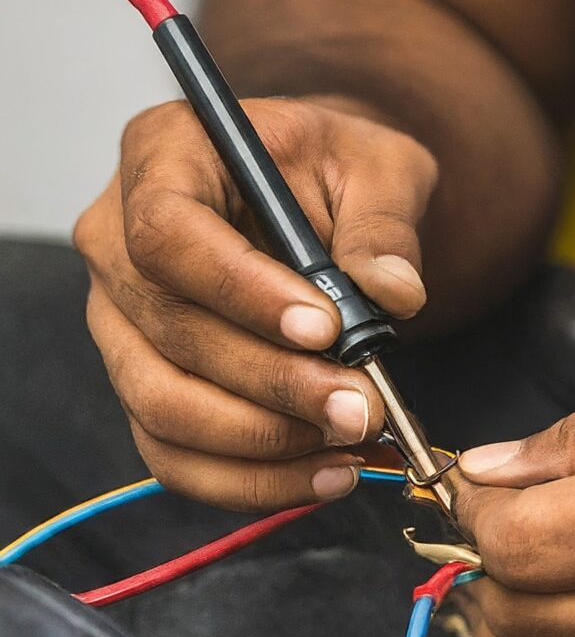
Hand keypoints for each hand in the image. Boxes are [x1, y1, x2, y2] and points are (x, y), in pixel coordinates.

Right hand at [75, 96, 436, 509]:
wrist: (323, 204)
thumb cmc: (339, 172)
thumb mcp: (380, 167)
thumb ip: (385, 223)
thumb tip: (393, 294)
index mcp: (164, 158)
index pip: (168, 234)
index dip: (243, 292)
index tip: (326, 329)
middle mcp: (119, 243)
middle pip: (170, 332)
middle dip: (275, 384)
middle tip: (363, 407)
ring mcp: (122, 323)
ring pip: (164, 406)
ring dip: (265, 441)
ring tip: (353, 440)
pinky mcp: (147, 385)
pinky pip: (176, 454)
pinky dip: (251, 479)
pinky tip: (327, 474)